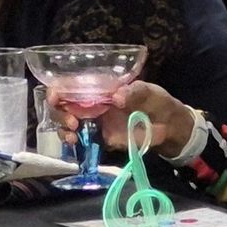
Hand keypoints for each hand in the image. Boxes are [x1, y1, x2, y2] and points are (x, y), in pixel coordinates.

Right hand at [50, 82, 196, 158]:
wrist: (169, 128)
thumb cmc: (158, 103)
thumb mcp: (150, 92)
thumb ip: (136, 92)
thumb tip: (117, 97)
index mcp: (101, 86)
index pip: (72, 83)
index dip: (59, 87)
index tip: (57, 96)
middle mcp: (92, 102)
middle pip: (62, 103)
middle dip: (59, 111)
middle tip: (72, 121)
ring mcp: (94, 121)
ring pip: (66, 122)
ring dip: (63, 127)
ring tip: (74, 134)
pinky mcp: (99, 138)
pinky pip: (79, 140)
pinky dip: (72, 141)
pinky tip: (76, 143)